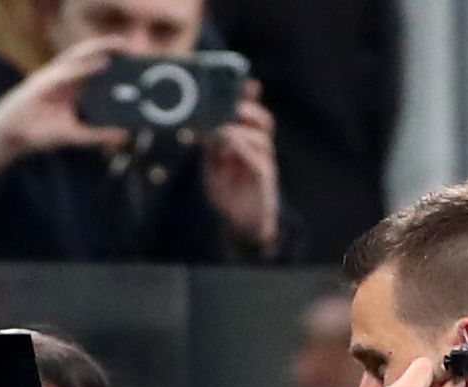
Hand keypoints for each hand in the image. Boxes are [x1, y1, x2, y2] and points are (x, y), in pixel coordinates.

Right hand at [0, 37, 132, 192]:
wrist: (11, 136)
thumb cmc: (39, 132)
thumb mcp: (74, 135)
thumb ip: (98, 134)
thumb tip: (125, 136)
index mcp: (70, 87)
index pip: (92, 67)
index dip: (111, 58)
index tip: (133, 56)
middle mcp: (62, 78)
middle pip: (87, 57)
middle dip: (108, 48)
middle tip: (132, 47)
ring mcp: (52, 78)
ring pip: (78, 58)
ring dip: (99, 49)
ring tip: (120, 47)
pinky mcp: (43, 84)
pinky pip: (67, 74)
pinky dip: (85, 69)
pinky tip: (102, 65)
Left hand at [204, 80, 280, 256]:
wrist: (241, 222)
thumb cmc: (228, 189)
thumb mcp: (213, 164)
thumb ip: (210, 145)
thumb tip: (202, 126)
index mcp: (247, 141)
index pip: (250, 114)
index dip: (249, 97)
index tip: (246, 83)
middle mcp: (258, 148)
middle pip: (262, 121)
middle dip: (250, 108)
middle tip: (234, 103)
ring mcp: (264, 162)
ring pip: (260, 137)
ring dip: (241, 129)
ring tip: (224, 126)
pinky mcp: (264, 177)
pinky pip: (257, 158)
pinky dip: (243, 147)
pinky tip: (230, 142)